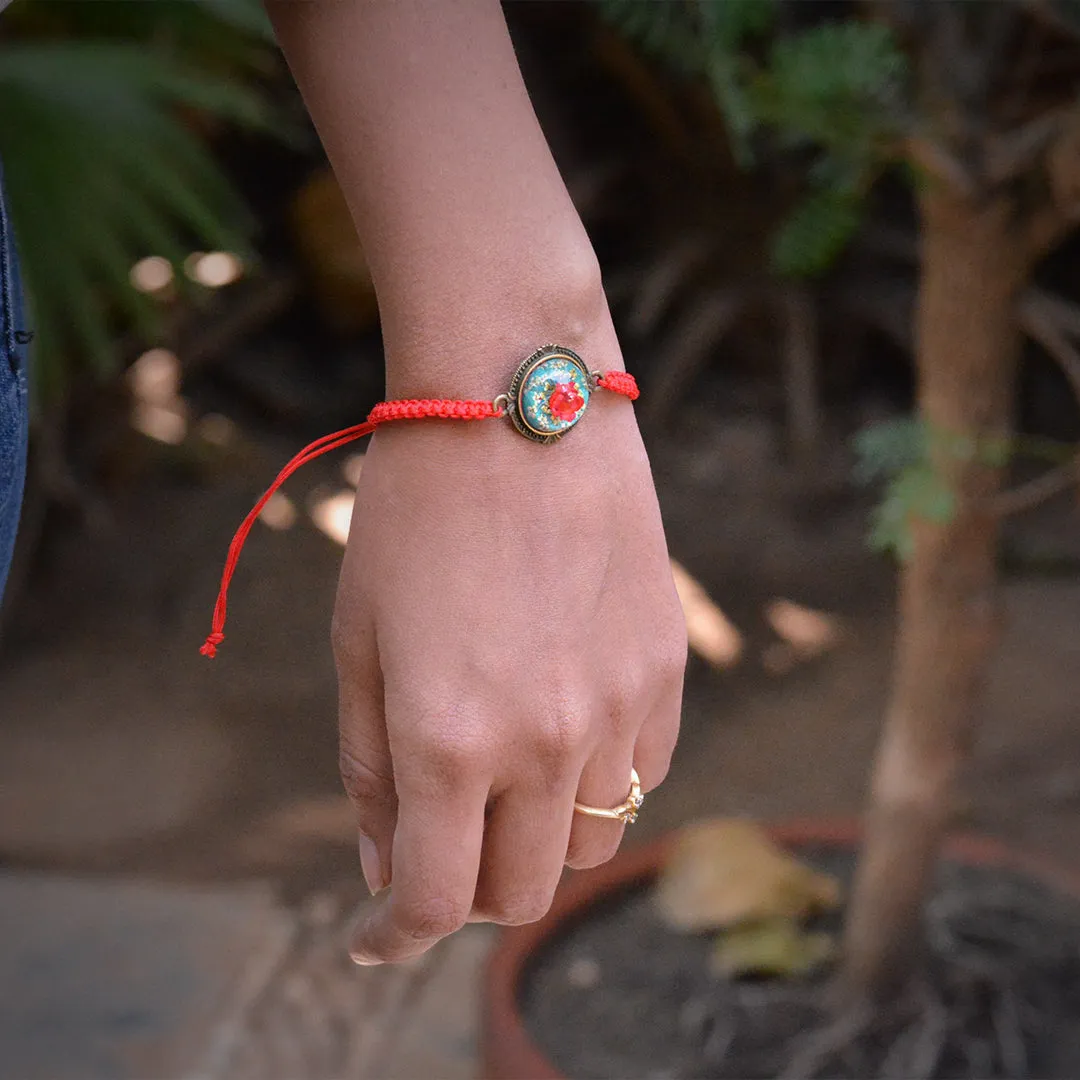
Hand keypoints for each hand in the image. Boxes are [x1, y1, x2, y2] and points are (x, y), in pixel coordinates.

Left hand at [334, 372, 685, 963]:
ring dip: (538, 837)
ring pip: (592, 842)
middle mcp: (547, 742)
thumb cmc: (416, 514)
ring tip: (502, 776)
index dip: (396, 936)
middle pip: (523, 890)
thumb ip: (372, 768)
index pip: (434, 900)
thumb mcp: (362, 641)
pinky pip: (643, 773)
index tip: (376, 933)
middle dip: (467, 890)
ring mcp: (621, 708)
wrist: (521, 406)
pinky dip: (596, 780)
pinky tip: (562, 720)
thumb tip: (385, 864)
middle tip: (437, 843)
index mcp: (451, 738)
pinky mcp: (666, 671)